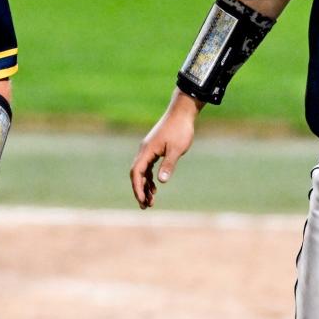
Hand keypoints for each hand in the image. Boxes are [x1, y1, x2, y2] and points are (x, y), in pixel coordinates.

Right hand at [129, 93, 199, 208]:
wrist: (182, 113)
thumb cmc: (180, 130)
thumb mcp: (176, 149)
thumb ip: (168, 165)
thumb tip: (161, 181)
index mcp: (147, 150)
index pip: (137, 172)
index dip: (138, 188)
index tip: (143, 201)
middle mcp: (144, 150)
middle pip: (137, 174)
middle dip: (140, 190)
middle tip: (146, 206)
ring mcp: (149, 149)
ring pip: (142, 171)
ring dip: (145, 186)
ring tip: (151, 201)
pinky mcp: (154, 149)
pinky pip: (148, 167)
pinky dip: (150, 178)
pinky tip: (155, 187)